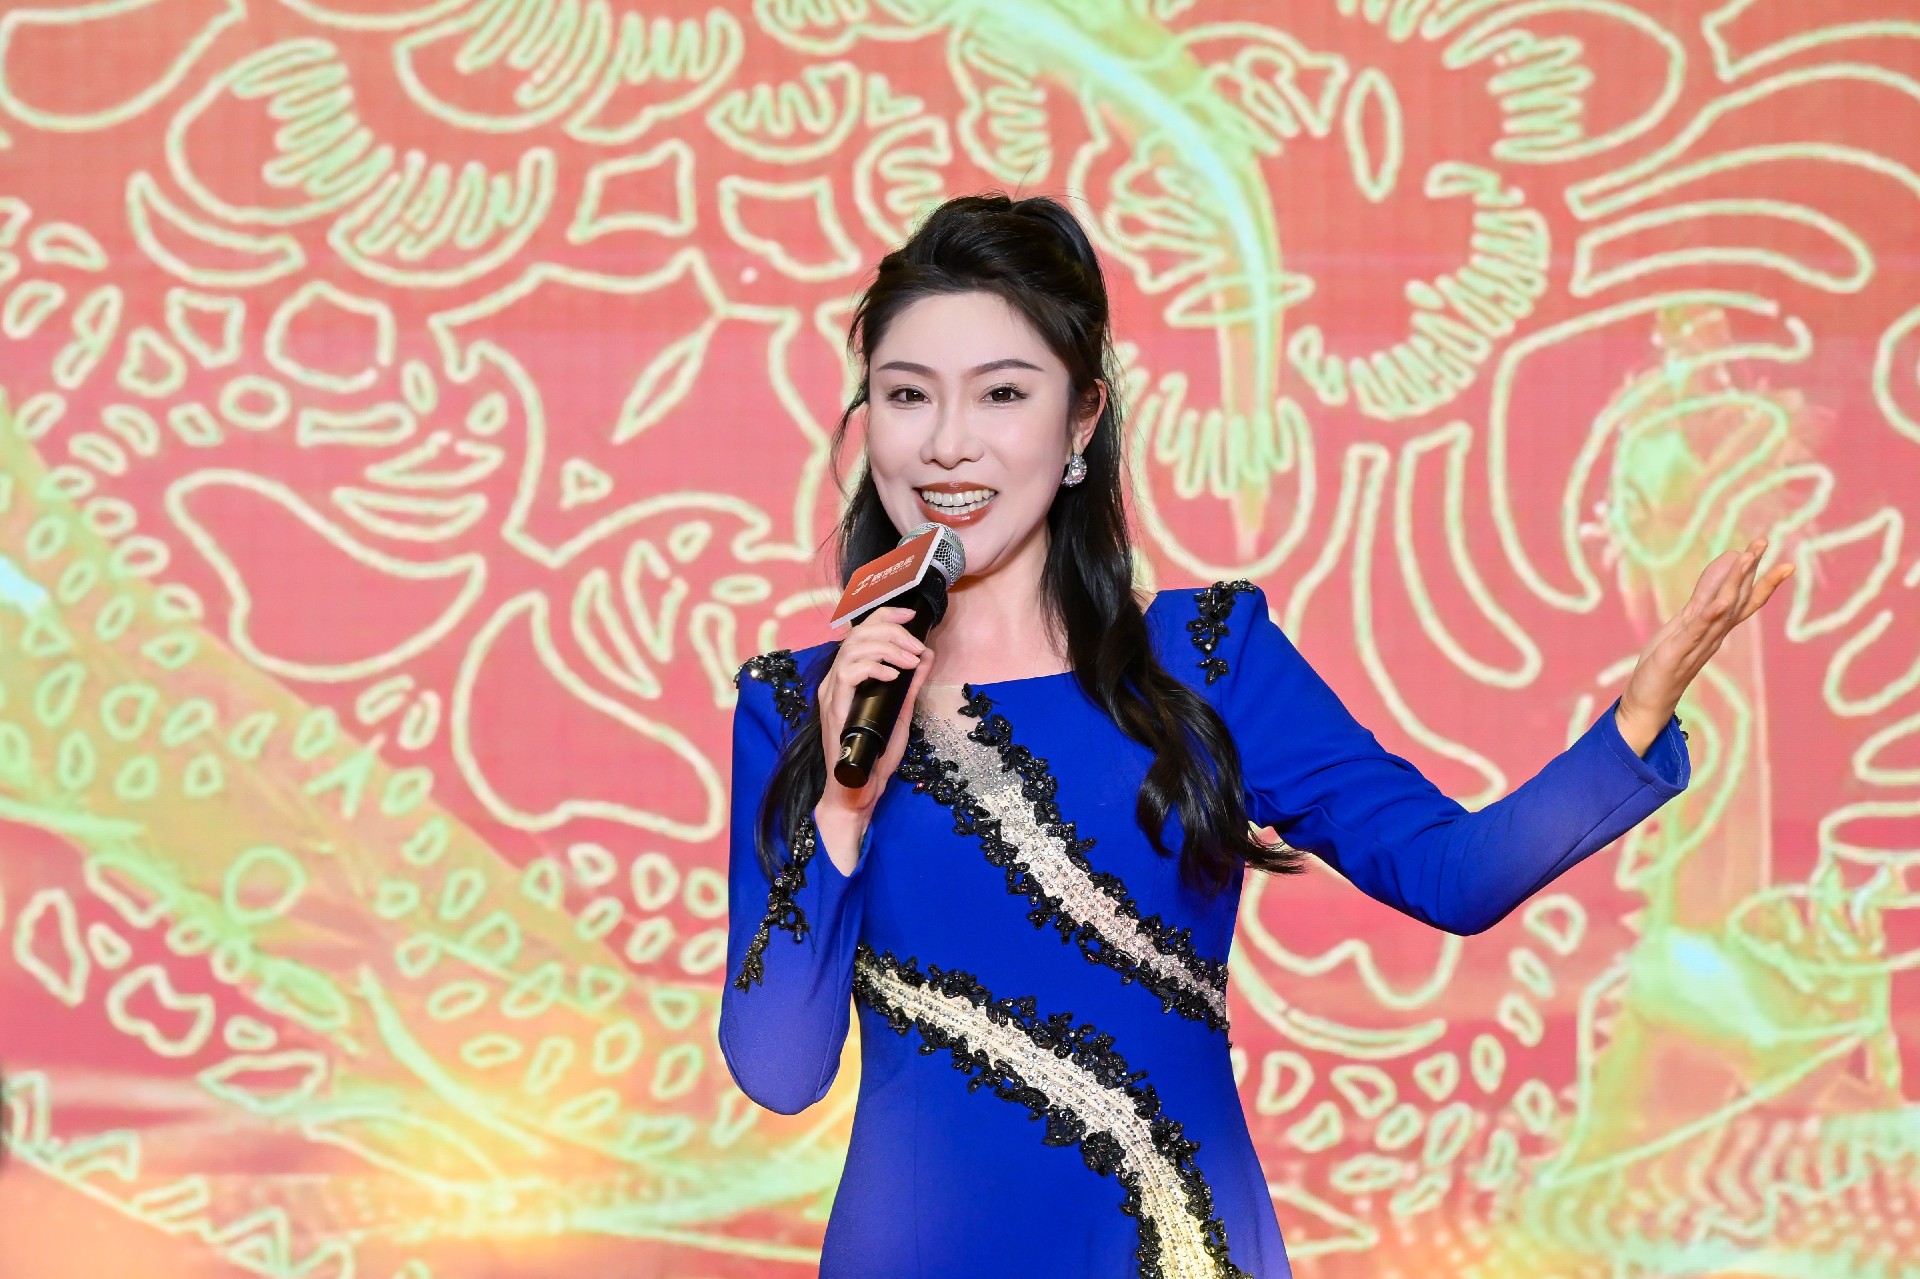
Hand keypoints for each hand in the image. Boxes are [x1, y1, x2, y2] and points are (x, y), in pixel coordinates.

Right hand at [813, 605, 932, 868]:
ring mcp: (832, 693)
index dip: (886, 616)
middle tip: (918, 647)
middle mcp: (836, 680)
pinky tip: (894, 674)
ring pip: (854, 648)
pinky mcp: (834, 708)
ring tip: (911, 660)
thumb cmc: (875, 755)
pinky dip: (874, 666)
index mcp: (849, 677)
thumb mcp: (901, 711)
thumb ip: (911, 684)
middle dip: (893, 632)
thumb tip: (926, 656)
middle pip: (858, 634)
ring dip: (888, 648)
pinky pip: (849, 673)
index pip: (862, 632)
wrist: (858, 789)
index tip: (911, 615)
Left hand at [1615, 536, 1793, 753]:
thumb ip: (1702, 609)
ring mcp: (1698, 643)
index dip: (1765, 583)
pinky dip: (1710, 616)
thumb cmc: (1666, 663)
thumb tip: (1717, 589)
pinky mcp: (1678, 651)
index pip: (1745, 602)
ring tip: (1745, 557)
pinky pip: (1697, 631)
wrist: (1650, 702)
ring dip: (1734, 583)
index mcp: (1715, 628)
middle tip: (1762, 542)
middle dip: (1751, 570)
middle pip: (1738, 598)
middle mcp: (1713, 635)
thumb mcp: (1684, 629)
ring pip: (1722, 609)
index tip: (1787, 565)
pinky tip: (1721, 602)